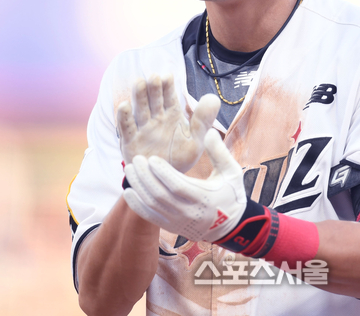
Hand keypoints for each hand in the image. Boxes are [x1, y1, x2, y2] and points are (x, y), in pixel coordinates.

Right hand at [117, 74, 219, 172]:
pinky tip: (124, 106)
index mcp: (172, 115)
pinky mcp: (130, 142)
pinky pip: (126, 128)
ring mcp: (142, 130)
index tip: (168, 76)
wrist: (166, 181)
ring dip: (139, 97)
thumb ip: (203, 119)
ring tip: (139, 83)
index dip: (168, 87)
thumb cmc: (181, 157)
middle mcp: (156, 119)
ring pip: (140, 110)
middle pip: (154, 100)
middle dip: (154, 89)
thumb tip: (214, 97)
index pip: (169, 97)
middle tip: (154, 76)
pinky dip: (124, 118)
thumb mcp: (196, 139)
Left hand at [123, 128, 247, 242]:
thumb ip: (219, 152)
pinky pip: (149, 217)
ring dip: (138, 187)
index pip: (178, 186)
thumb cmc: (231, 194)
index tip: (152, 159)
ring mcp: (178, 221)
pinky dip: (137, 205)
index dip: (163, 173)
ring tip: (130, 170)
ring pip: (152, 205)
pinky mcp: (171, 227)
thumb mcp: (231, 172)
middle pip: (160, 195)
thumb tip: (209, 131)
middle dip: (145, 177)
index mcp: (204, 198)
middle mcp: (189, 212)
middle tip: (136, 160)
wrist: (230, 226)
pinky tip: (128, 191)